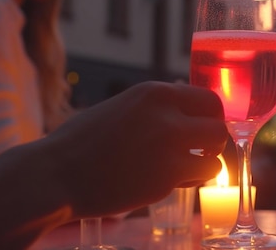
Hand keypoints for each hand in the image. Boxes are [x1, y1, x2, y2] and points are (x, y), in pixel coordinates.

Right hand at [42, 81, 228, 217]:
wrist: (55, 174)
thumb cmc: (84, 140)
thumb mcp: (124, 106)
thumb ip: (159, 106)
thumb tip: (189, 104)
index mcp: (155, 93)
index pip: (210, 99)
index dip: (211, 116)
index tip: (205, 126)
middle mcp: (167, 117)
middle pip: (220, 129)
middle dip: (213, 142)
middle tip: (200, 150)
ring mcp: (168, 150)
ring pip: (215, 159)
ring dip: (204, 165)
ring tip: (183, 167)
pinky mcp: (164, 180)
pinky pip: (195, 180)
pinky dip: (186, 182)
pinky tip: (163, 180)